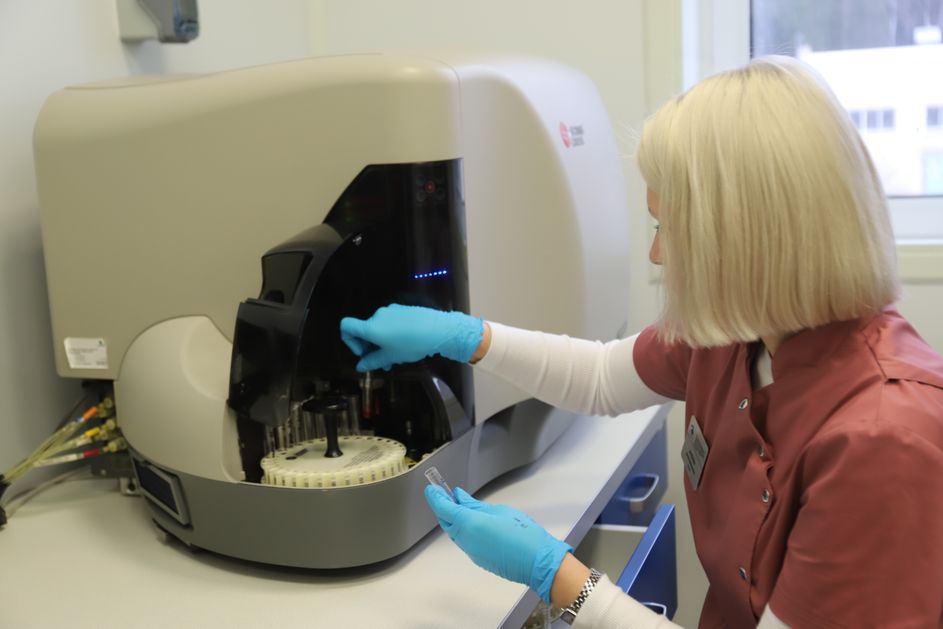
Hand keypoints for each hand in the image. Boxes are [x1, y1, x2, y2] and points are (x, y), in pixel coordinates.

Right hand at [339, 304, 482, 371]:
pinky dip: (393, 334)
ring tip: (398, 357)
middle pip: (365, 330)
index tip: (364, 353)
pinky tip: (408, 345)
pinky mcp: (403, 310)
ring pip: (380, 329)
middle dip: (371, 348)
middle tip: (384, 363)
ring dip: (383, 343)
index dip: (349, 341)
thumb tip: (359, 366)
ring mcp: (391, 311)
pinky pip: (391, 323)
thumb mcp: (390, 357)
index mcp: (370, 327)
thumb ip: (372, 361)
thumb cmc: (411, 345)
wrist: (439, 329)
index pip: (345, 326)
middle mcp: (377, 315)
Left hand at [424, 485, 571, 602]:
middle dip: (442, 507)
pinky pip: (464, 541)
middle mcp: (465, 539)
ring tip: (458, 505)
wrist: (537, 562)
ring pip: (454, 532)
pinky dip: (462, 529)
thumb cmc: (523, 535)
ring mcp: (470, 551)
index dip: (435, 497)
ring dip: (453, 518)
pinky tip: (471, 521)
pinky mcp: (478, 558)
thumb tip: (460, 498)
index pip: (443, 508)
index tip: (432, 488)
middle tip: (443, 494)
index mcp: (469, 524)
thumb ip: (475, 505)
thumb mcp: (499, 511)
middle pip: (446, 521)